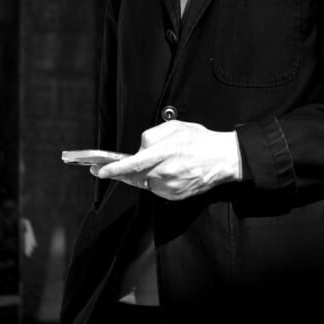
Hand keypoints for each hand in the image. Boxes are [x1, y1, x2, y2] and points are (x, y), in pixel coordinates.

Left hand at [90, 120, 241, 200]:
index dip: (114, 170)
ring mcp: (170, 187)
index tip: (100, 171)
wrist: (223, 159)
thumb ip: (152, 135)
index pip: (132, 165)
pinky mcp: (175, 196)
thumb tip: (139, 148)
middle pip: (134, 176)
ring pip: (144, 183)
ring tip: (158, 162)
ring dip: (142, 175)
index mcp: (165, 153)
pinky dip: (154, 181)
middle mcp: (166, 173)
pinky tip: (166, 171)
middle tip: (109, 168)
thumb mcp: (175, 127)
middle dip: (122, 172)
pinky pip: (156, 190)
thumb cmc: (200, 141)